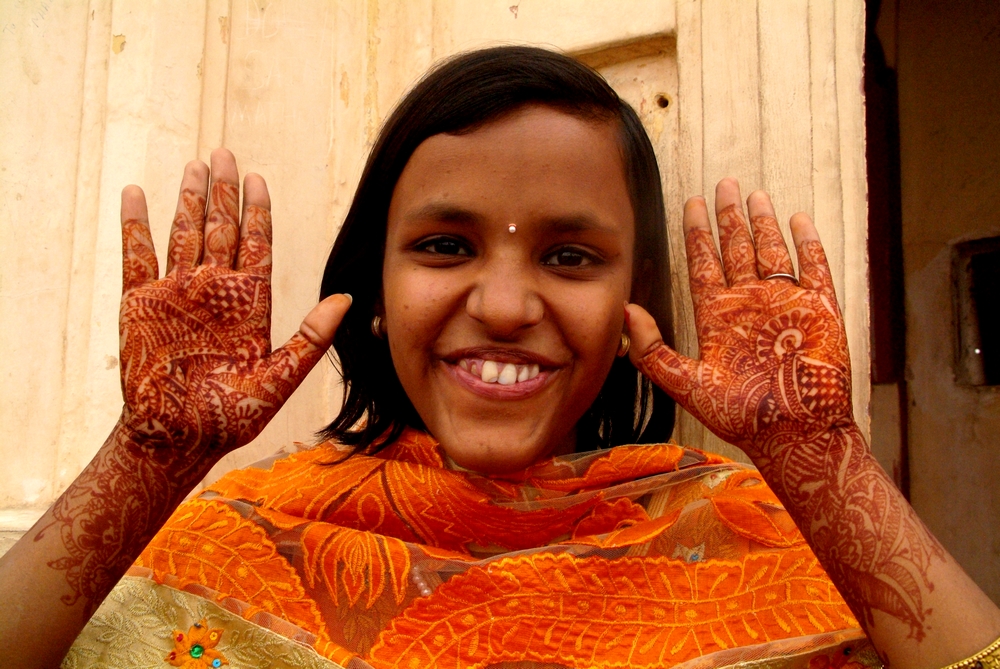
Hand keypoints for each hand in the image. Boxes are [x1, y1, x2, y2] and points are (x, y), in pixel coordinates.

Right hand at [118, 149, 349, 469]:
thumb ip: (311, 338)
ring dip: (188, 201)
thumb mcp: (280, 378)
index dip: (257, 211)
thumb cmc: (232, 416)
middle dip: (223, 192)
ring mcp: (176, 293)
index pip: (256, 244)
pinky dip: (136, 225)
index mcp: (248, 303)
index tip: (258, 178)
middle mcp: (214, 291)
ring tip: (193, 167)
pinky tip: (136, 194)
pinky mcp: (140, 304)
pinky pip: (137, 256)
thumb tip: (346, 299)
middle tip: (223, 153)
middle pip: (221, 229)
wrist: (180, 438)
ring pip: (184, 234)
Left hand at [626, 179, 851, 459]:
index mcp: (718, 316)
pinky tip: (797, 219)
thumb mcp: (686, 383)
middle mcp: (749, 304)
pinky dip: (807, 243)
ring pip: (771, 251)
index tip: (690, 204)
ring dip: (763, 223)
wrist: (793, 433)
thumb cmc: (740, 415)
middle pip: (736, 249)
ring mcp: (784, 303)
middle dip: (728, 217)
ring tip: (754, 194)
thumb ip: (653, 350)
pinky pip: (813, 267)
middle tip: (722, 183)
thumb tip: (626, 312)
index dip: (698, 234)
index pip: (705, 264)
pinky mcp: (819, 309)